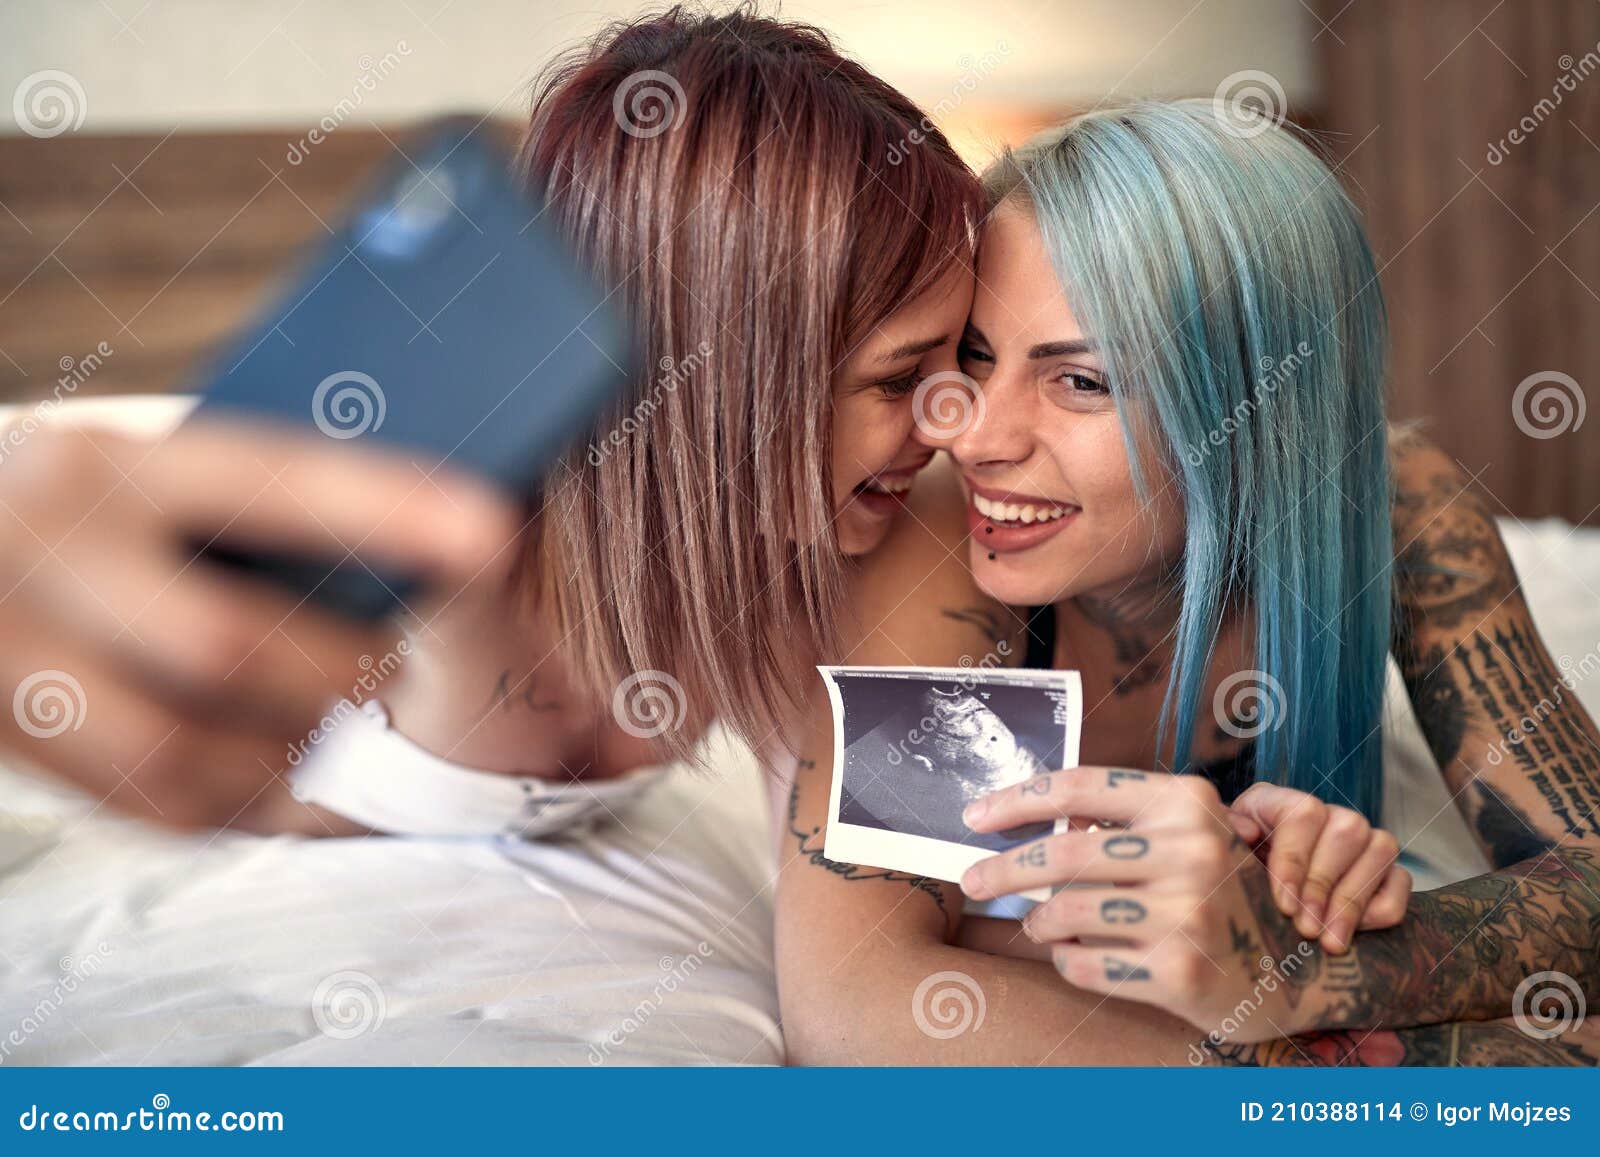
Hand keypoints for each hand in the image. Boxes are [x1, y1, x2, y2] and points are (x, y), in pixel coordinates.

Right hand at [0, 420, 516, 830]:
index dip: (383, 508)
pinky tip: (298, 780)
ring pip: (186, 747)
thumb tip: (423, 532)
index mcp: (105, 463)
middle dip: (349, 672)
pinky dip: (244, 799)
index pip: (264, 480)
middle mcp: (50, 554)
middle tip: (422, 675)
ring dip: (302, 755)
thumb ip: (243, 491)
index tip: (489, 531)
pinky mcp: (12, 744)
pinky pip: (150, 803)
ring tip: (366, 736)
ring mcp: (16, 661)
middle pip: (229, 642)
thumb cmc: (68, 495)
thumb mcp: (133, 456)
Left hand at [959, 768, 1401, 1041]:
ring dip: (1039, 921)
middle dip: (1001, 869)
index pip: (1080, 787)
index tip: (974, 816)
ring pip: (1065, 914)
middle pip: (1061, 855)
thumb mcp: (1186, 837)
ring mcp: (1189, 913)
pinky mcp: (1181, 970)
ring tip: (1040, 923)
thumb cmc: (1218, 894)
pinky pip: (1084, 965)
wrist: (1291, 971)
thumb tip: (1022, 817)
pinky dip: (1067, 962)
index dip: (1017, 799)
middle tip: (970, 879)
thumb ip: (1118, 822)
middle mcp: (1192, 851)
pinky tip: (1079, 956)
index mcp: (1187, 803)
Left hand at [1228, 782, 1410, 952]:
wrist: (1247, 901)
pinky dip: (1380, 911)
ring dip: (1353, 902)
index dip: (1295, 859)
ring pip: (1380, 851)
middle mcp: (1326, 814)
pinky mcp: (1387, 870)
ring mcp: (1363, 839)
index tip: (1282, 903)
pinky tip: (1350, 934)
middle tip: (1307, 929)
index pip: (1304, 814)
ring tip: (1328, 942)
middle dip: (1325, 886)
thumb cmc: (1231, 876)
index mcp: (1277, 802)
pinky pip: (1402, 883)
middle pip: (1347, 831)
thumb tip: (1243, 829)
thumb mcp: (1219, 856)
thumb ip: (1225, 838)